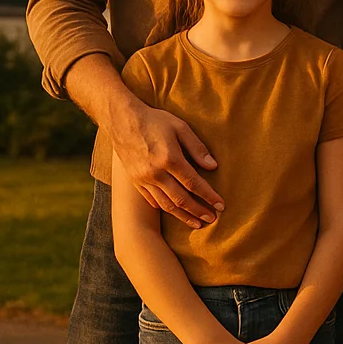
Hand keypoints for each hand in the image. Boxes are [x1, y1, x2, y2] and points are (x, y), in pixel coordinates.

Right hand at [117, 102, 222, 228]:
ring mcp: (143, 179)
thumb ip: (197, 147)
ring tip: (197, 223)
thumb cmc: (154, 120)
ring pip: (166, 204)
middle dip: (199, 211)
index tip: (221, 205)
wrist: (121, 120)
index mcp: (170, 159)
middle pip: (181, 199)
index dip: (209, 196)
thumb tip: (213, 166)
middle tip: (213, 219)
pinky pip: (152, 200)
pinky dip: (165, 208)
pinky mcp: (135, 181)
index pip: (194, 183)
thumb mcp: (180, 127)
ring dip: (183, 216)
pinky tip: (174, 211)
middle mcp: (156, 173)